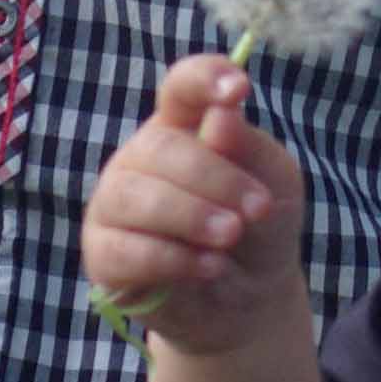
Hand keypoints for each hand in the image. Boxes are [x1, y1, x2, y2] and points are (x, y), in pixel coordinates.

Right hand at [83, 57, 306, 356]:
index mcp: (185, 126)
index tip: (240, 91)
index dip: (204, 79)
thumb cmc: (258, 229)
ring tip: (230, 236)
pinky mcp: (104, 254)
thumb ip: (250, 151)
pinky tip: (209, 267)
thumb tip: (221, 117)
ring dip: (189, 216)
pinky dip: (172, 258)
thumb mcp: (275, 186)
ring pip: (134, 196)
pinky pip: (125, 249)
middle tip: (256, 210)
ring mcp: (116, 204)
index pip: (182, 86)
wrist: (249, 301)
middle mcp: (142, 157)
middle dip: (213, 177)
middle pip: (158, 145)